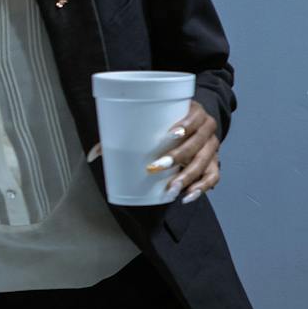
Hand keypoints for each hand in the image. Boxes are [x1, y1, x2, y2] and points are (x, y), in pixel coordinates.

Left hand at [87, 99, 222, 203]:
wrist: (197, 122)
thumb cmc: (171, 120)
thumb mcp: (155, 119)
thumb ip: (125, 132)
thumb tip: (94, 155)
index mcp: (196, 112)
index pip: (195, 117)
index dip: (185, 125)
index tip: (170, 134)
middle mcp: (208, 130)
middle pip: (197, 143)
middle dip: (179, 156)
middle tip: (158, 166)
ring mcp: (212, 147)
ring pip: (204, 163)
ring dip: (188, 177)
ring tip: (171, 188)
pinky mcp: (213, 163)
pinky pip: (212, 177)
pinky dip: (201, 188)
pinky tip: (187, 196)